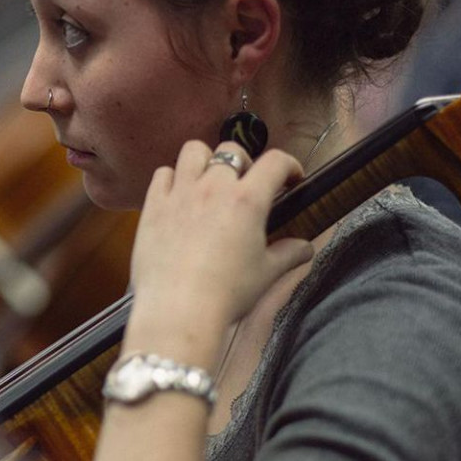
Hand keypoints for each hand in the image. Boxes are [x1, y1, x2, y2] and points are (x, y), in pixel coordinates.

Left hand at [125, 140, 313, 363]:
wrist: (178, 309)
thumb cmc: (227, 293)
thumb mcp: (266, 274)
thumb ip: (288, 254)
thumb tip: (306, 247)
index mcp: (247, 200)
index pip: (275, 162)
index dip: (289, 165)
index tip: (291, 178)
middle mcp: (213, 188)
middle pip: (231, 150)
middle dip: (244, 162)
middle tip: (246, 186)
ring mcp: (180, 193)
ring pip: (193, 151)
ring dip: (205, 161)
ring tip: (210, 182)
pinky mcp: (154, 206)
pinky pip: (162, 174)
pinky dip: (173, 178)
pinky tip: (179, 196)